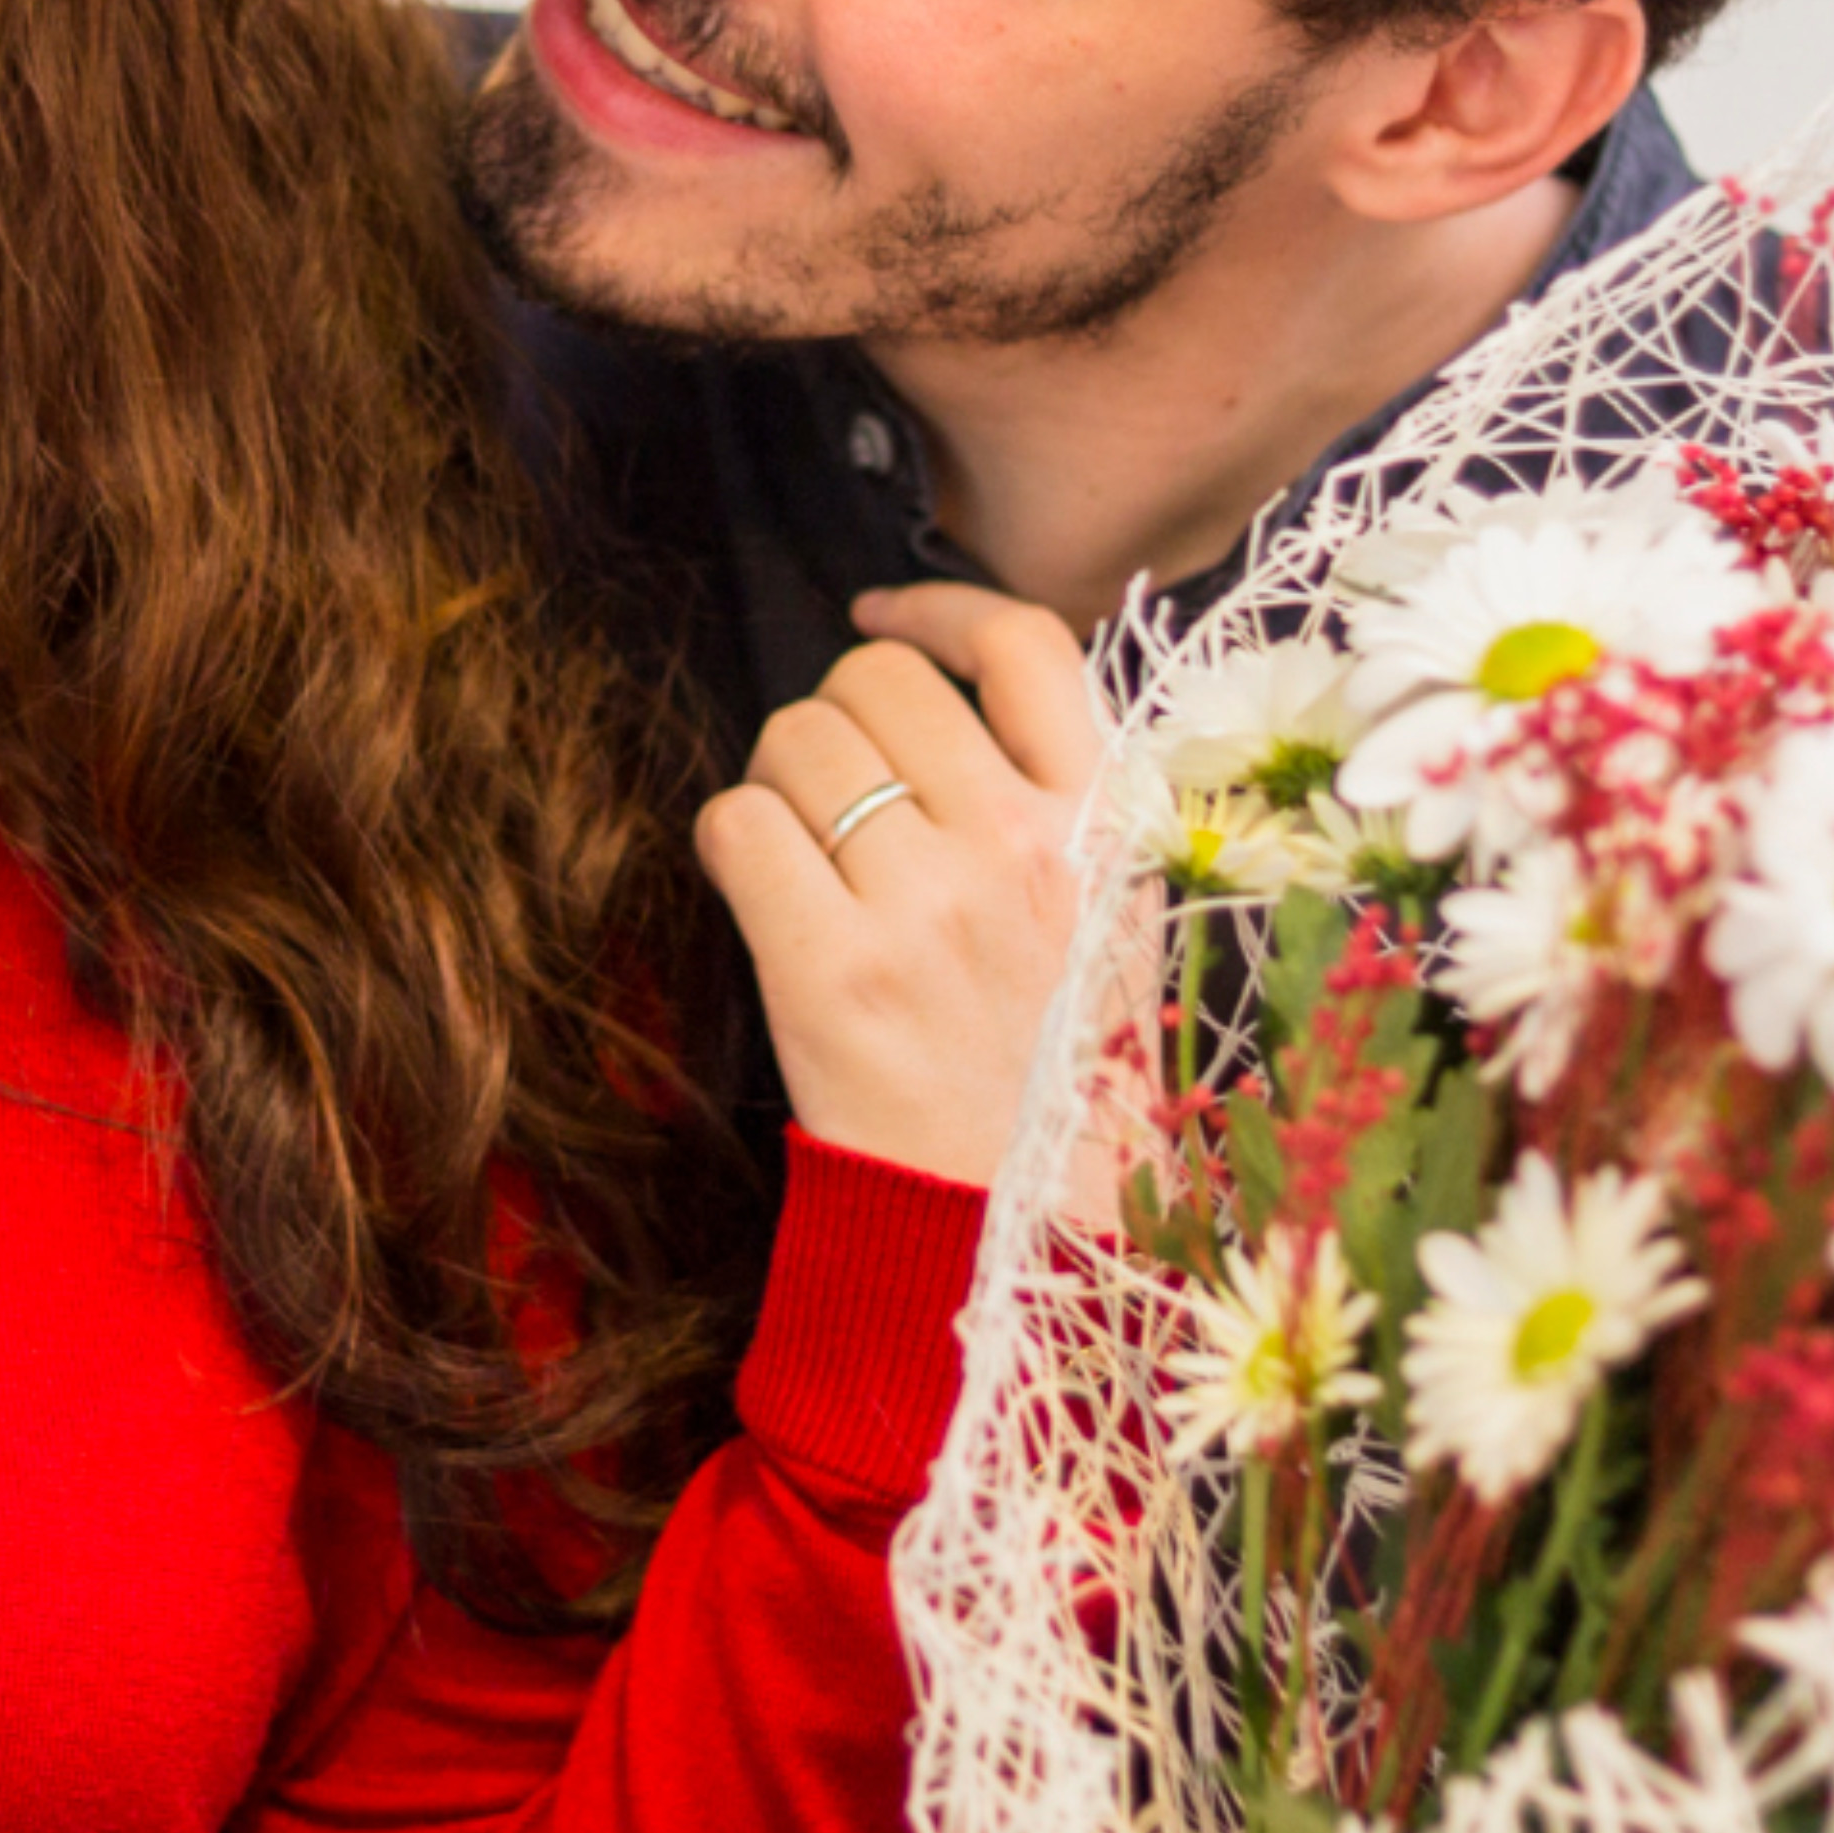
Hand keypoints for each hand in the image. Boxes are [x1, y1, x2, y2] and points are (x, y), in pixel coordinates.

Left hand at [695, 583, 1099, 1185]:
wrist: (1015, 1225)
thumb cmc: (1047, 1070)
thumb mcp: (1103, 918)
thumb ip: (1050, 804)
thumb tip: (941, 689)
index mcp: (1102, 827)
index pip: (1026, 643)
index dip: (937, 607)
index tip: (880, 613)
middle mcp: (1022, 849)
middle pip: (876, 680)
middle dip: (830, 719)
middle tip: (828, 796)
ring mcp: (928, 908)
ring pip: (795, 740)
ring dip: (774, 780)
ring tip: (797, 854)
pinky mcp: (835, 972)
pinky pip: (739, 824)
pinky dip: (730, 841)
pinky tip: (756, 889)